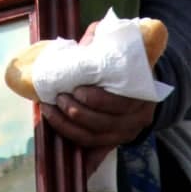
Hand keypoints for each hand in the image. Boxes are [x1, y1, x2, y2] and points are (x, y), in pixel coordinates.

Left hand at [39, 21, 157, 172]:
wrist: (141, 79)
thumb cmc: (124, 59)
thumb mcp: (116, 44)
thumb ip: (101, 40)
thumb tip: (85, 41)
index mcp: (141, 93)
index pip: (119, 103)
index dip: (96, 99)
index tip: (76, 90)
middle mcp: (137, 117)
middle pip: (104, 123)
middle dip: (76, 113)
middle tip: (57, 98)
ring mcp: (126, 132)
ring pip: (94, 138)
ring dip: (68, 127)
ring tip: (49, 109)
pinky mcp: (114, 141)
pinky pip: (95, 151)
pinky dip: (77, 148)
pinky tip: (60, 144)